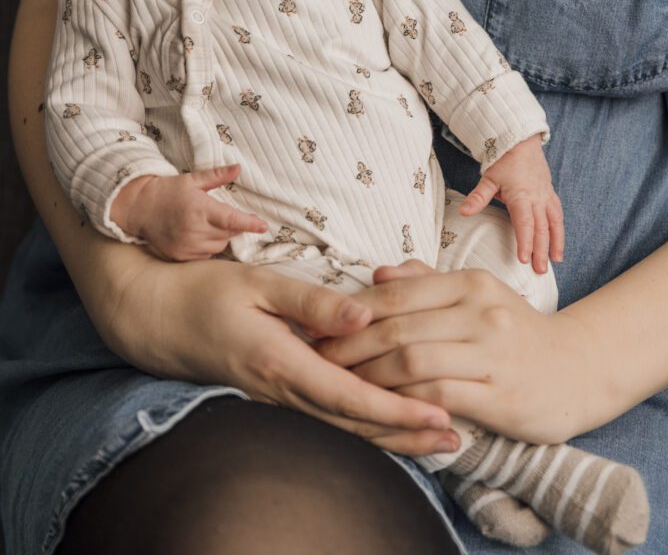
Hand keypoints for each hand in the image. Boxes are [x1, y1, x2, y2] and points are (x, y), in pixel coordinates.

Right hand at [95, 249, 459, 456]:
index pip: (351, 396)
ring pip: (342, 427)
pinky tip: (387, 424)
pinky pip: (326, 416)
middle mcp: (283, 390)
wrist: (155, 319)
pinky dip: (362, 425)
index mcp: (282, 362)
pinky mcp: (275, 394)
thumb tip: (364, 317)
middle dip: (405, 435)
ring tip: (434, 440)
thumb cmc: (205, 293)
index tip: (440, 415)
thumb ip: (312, 302)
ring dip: (389, 436)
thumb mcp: (258, 284)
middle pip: (353, 424)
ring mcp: (278, 397)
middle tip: (455, 439)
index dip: (398, 411)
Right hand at [110, 165, 268, 259]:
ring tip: (208, 223)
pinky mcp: (180, 257)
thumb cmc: (168, 191)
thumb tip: (239, 168)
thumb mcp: (192, 179)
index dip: (249, 223)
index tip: (264, 226)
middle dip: (232, 225)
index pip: (231, 219)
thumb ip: (217, 175)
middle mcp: (194, 230)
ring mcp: (187, 246)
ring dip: (221, 236)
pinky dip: (209, 247)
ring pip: (219, 246)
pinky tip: (199, 235)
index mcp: (199, 208)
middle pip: (228, 233)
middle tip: (222, 214)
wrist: (139, 208)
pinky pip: (206, 255)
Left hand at [317, 260, 602, 444]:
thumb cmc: (515, 332)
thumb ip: (426, 283)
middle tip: (319, 358)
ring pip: (412, 361)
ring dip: (369, 375)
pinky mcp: (499, 396)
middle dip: (350, 345)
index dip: (353, 311)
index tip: (321, 326)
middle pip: (398, 327)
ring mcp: (492, 354)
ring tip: (341, 384)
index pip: (397, 293)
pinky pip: (437, 397)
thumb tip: (377, 273)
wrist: (578, 370)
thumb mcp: (478, 295)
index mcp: (471, 284)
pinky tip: (381, 407)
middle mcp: (481, 313)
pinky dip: (403, 402)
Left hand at [459, 135, 563, 272]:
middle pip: (541, 228)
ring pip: (553, 223)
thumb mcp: (488, 178)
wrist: (520, 141)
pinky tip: (558, 242)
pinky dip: (559, 229)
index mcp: (521, 196)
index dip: (525, 242)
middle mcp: (536, 198)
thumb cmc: (503, 160)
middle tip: (539, 270)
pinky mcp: (550, 193)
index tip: (524, 259)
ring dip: (555, 242)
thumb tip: (463, 211)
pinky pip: (557, 214)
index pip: (524, 224)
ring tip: (555, 261)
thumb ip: (478, 197)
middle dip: (541, 250)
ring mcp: (545, 196)